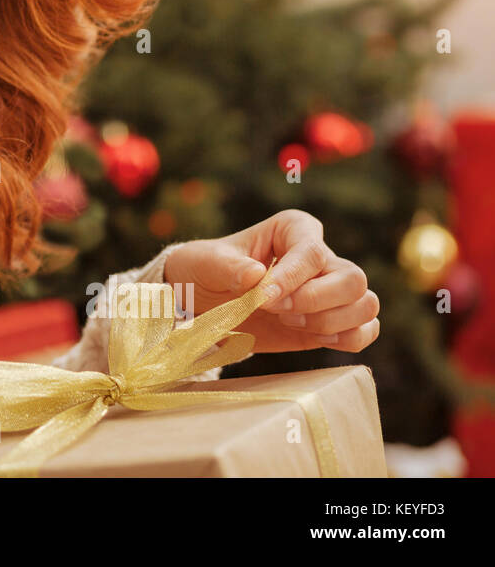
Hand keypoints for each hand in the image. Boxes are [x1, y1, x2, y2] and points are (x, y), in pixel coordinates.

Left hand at [161, 209, 379, 353]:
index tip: (263, 298)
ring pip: (365, 304)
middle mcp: (321, 257)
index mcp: (294, 229)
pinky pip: (365, 331)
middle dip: (316, 302)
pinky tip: (312, 337)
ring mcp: (330, 290)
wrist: (202, 300)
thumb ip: (229, 267)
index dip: (292, 278)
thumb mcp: (206, 262)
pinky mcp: (333, 320)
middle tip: (277, 312)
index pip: (312, 252)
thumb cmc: (206, 269)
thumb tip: (256, 275)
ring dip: (330, 322)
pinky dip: (347, 339)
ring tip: (290, 323)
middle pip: (353, 279)